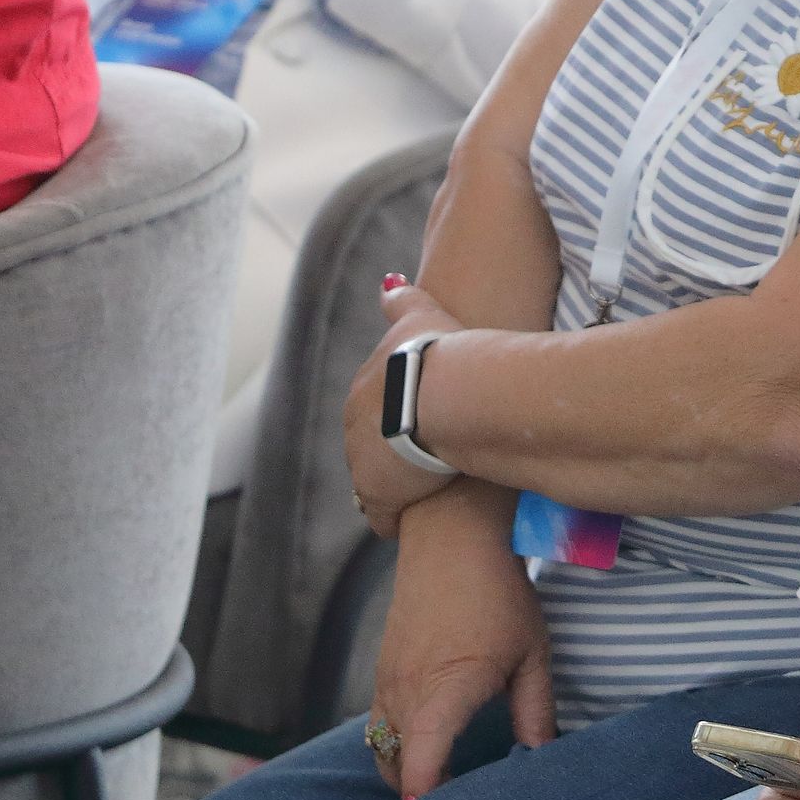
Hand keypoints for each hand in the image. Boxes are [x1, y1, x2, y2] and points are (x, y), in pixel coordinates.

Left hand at [341, 276, 469, 534]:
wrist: (446, 397)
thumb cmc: (438, 353)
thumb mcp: (419, 315)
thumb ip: (401, 300)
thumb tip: (390, 280)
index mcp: (362, 393)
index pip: (373, 413)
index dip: (396, 419)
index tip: (418, 426)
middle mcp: (353, 431)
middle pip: (369, 450)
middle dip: (389, 456)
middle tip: (422, 461)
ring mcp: (364, 466)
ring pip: (372, 485)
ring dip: (392, 489)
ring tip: (419, 494)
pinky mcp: (382, 496)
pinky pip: (384, 517)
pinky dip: (396, 519)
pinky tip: (415, 519)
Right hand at [363, 491, 551, 796]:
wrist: (451, 540)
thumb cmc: (497, 594)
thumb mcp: (531, 654)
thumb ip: (535, 712)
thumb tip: (541, 758)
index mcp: (446, 687)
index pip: (423, 754)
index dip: (424, 793)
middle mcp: (407, 688)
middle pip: (399, 765)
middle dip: (421, 795)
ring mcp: (387, 681)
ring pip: (384, 749)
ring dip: (407, 772)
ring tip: (445, 788)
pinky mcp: (381, 673)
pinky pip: (378, 726)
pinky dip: (396, 748)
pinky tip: (428, 751)